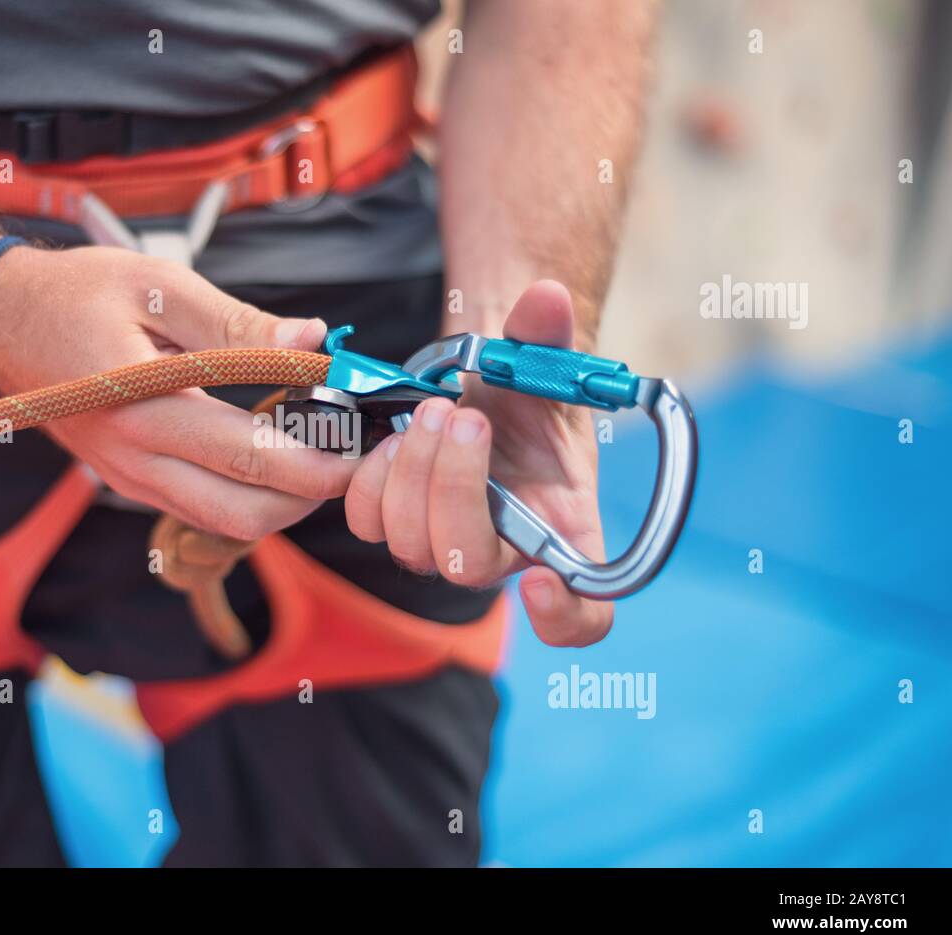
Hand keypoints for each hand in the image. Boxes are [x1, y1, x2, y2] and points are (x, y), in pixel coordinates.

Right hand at [0, 244, 358, 540]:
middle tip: (352, 460)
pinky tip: (274, 458)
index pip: (250, 455)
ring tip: (321, 457)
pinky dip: (247, 497)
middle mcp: (136, 458)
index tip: (362, 445)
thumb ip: (239, 323)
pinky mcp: (129, 481)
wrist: (0, 322)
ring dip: (281, 504)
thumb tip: (313, 338)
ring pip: (224, 520)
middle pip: (244, 513)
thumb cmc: (75, 294)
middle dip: (310, 498)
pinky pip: (201, 508)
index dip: (318, 461)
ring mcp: (130, 478)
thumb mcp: (158, 286)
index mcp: (144, 406)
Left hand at [344, 280, 613, 646]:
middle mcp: (499, 550)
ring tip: (432, 409)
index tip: (542, 581)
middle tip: (462, 417)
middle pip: (468, 567)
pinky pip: (367, 522)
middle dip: (455, 488)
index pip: (585, 617)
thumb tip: (546, 297)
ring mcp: (440, 541)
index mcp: (560, 532)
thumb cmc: (527, 389)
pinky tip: (393, 432)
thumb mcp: (545, 362)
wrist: (480, 382)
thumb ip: (549, 335)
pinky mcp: (392, 520)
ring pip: (410, 544)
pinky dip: (372, 476)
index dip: (565, 619)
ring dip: (412, 473)